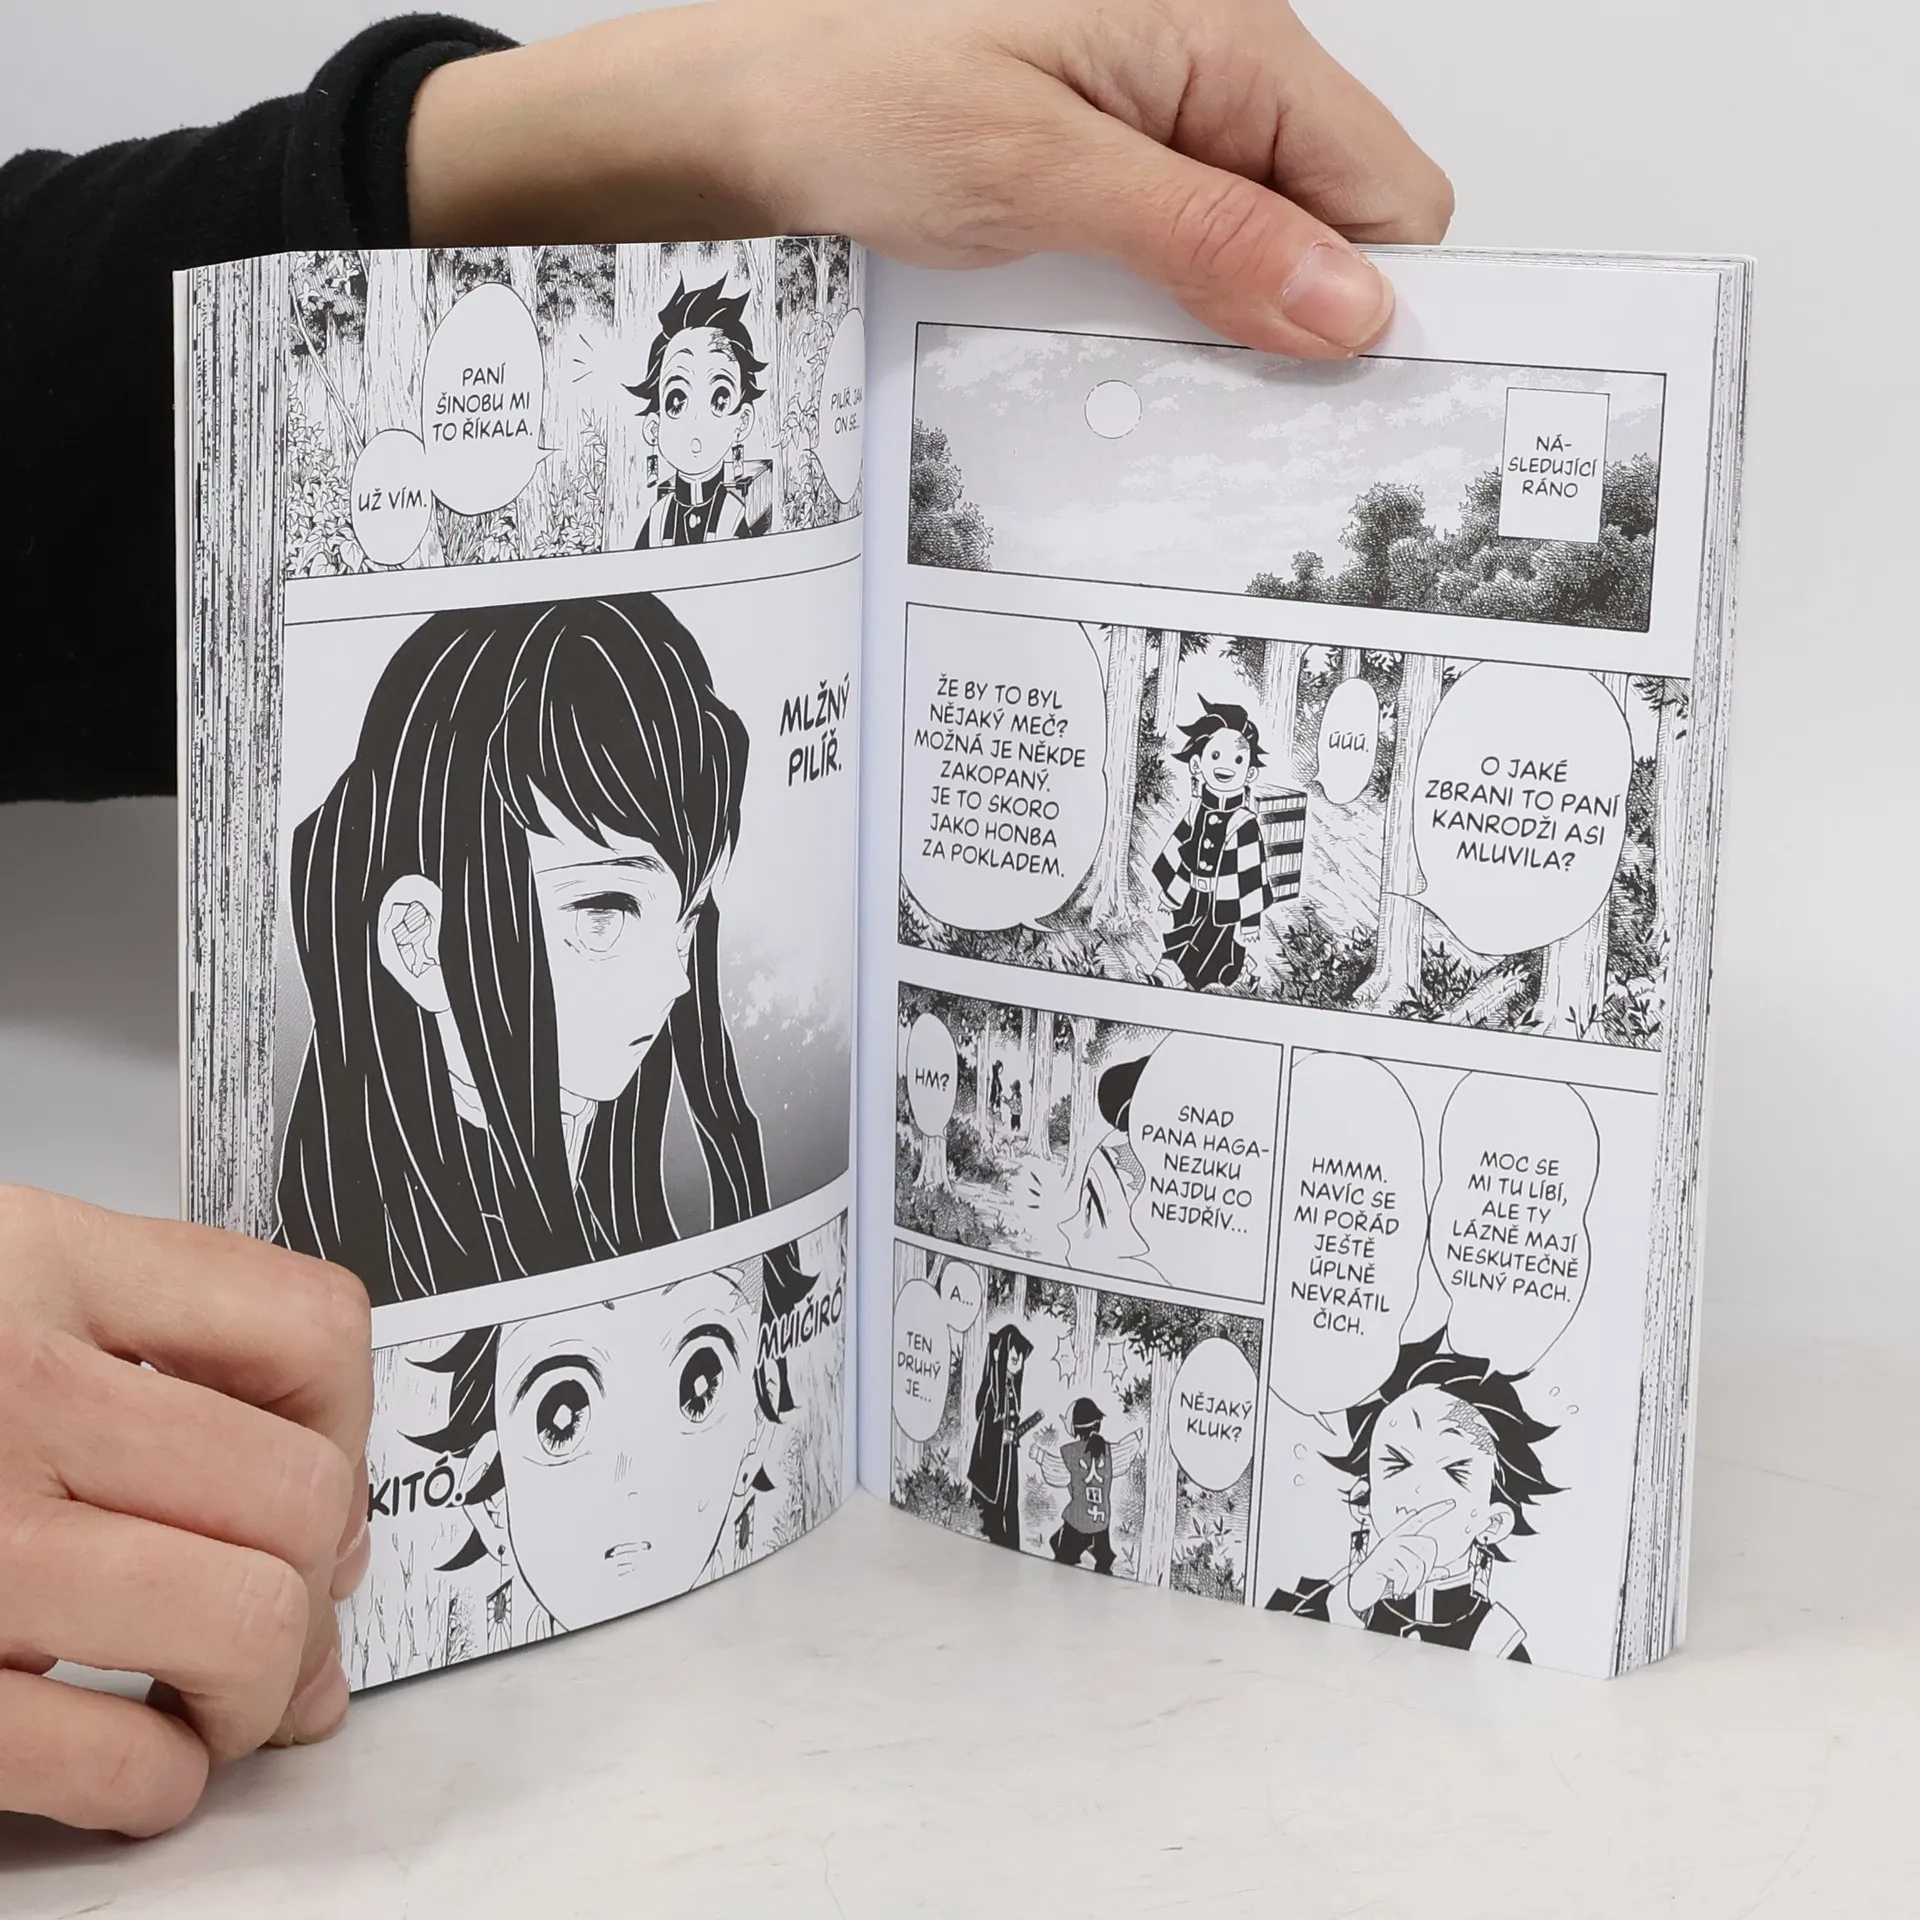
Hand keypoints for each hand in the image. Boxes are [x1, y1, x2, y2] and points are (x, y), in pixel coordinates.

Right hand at [0, 1186, 371, 1834]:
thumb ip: (142, 1354)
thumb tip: (323, 1516)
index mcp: (32, 1267)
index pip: (306, 1327)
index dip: (353, 1424)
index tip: (329, 1479)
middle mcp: (5, 1393)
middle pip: (298, 1496)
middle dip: (318, 1582)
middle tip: (286, 1620)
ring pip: (244, 1624)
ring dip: (256, 1690)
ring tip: (217, 1699)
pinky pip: (115, 1764)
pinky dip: (156, 1788)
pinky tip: (130, 1769)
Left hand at [410, 0, 1450, 358]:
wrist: (732, 108)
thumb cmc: (851, 93)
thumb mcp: (1041, 176)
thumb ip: (1209, 240)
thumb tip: (1347, 305)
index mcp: (1223, 32)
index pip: (1386, 185)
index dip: (1375, 290)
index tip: (1336, 387)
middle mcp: (1209, 59)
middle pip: (1333, 213)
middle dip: (1296, 308)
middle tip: (1216, 383)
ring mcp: (1162, 108)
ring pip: (1261, 235)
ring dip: (1221, 308)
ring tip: (1136, 344)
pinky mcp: (1114, 152)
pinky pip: (1187, 236)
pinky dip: (1164, 294)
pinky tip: (1107, 321)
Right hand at [1344, 1499, 1453, 1613]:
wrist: (1360, 1589)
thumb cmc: (1383, 1578)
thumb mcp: (1407, 1575)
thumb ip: (1426, 1574)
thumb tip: (1445, 1572)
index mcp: (1401, 1538)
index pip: (1421, 1519)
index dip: (1436, 1511)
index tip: (1452, 1503)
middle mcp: (1395, 1539)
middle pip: (1428, 1549)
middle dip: (1425, 1573)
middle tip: (1412, 1583)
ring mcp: (1387, 1548)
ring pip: (1418, 1566)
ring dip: (1413, 1585)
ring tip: (1404, 1589)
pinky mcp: (1381, 1560)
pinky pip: (1404, 1576)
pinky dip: (1403, 1589)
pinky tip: (1397, 1591)